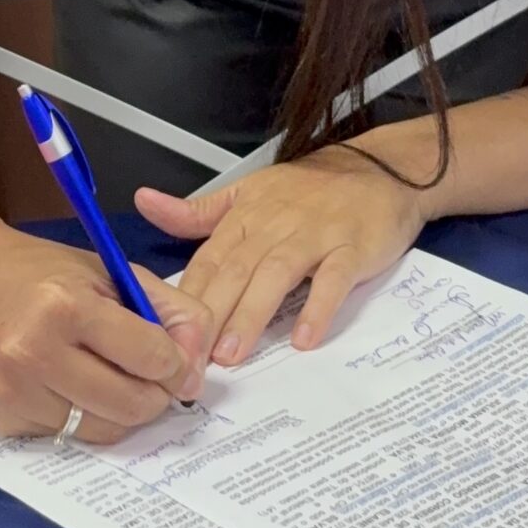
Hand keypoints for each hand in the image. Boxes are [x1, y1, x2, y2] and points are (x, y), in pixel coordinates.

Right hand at [0, 221, 213, 443]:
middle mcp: (35, 354)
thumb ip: (170, 310)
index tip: (171, 356)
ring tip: (107, 376)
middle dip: (155, 393)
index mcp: (66, 307)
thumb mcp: (110, 271)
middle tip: (149, 375)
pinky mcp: (1, 419)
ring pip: (103, 430)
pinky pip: (67, 436)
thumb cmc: (40, 271)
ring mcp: (14, 392)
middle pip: (132, 405)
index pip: (152, 357)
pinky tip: (66, 384)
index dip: (174, 361)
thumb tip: (197, 367)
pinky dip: (80, 416)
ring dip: (119, 409)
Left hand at [135, 139, 430, 364]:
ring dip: (252, 314)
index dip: (186, 299)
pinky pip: (334, 279)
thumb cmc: (312, 190)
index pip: (209, 260)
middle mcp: (276, 225)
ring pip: (277, 274)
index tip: (166, 336)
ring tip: (232, 353)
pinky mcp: (352, 247)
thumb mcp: (250, 192)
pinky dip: (319, 307)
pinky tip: (304, 338)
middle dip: (210, 316)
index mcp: (247, 216)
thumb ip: (198, 211)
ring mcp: (315, 235)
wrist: (381, 169)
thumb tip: (145, 203)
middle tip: (190, 358)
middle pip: (236, 271)